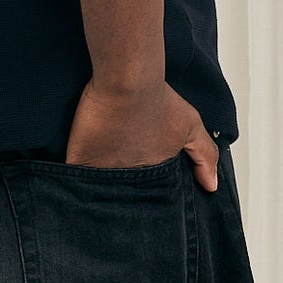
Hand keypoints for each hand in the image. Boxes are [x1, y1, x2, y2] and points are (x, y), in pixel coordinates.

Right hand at [62, 77, 219, 191]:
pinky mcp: (81, 161)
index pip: (149, 191)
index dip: (146, 193)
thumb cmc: (158, 99)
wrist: (127, 81)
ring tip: (94, 200)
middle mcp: (129, 175)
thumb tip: (212, 186)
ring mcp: (104, 171)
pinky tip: (71, 191)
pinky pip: (75, 181)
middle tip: (119, 199)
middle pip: (124, 195)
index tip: (143, 194)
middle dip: (123, 200)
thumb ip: (205, 156)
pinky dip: (73, 186)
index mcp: (153, 170)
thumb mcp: (191, 125)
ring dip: (99, 195)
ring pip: (100, 191)